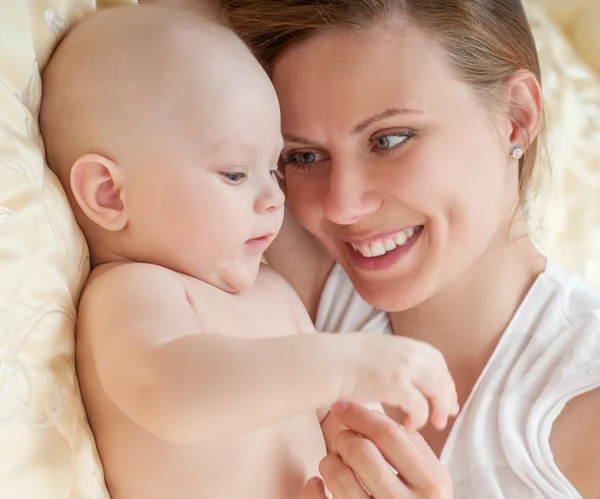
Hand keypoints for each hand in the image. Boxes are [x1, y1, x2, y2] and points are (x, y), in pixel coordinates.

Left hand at [300, 402, 452, 498]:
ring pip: (339, 475)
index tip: (340, 406)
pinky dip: (312, 488)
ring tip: (334, 465)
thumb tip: (373, 414)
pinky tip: (318, 484)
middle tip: (342, 443)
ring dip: (329, 462)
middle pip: (361, 450)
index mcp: (431, 483)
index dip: (359, 414)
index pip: (388, 433)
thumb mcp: (431, 481)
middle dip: (344, 439)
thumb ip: (411, 448)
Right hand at [343, 335, 457, 429]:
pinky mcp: (395, 384)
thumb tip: (397, 377)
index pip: (436, 359)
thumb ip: (389, 360)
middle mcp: (407, 351)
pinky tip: (410, 426)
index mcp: (402, 343)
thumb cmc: (339, 362)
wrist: (322, 363)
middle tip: (445, 416)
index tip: (445, 396)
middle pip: (441, 374)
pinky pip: (419, 405)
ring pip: (438, 389)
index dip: (444, 379)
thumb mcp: (371, 352)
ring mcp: (403, 366)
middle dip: (447, 396)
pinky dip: (419, 418)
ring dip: (438, 408)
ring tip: (433, 425)